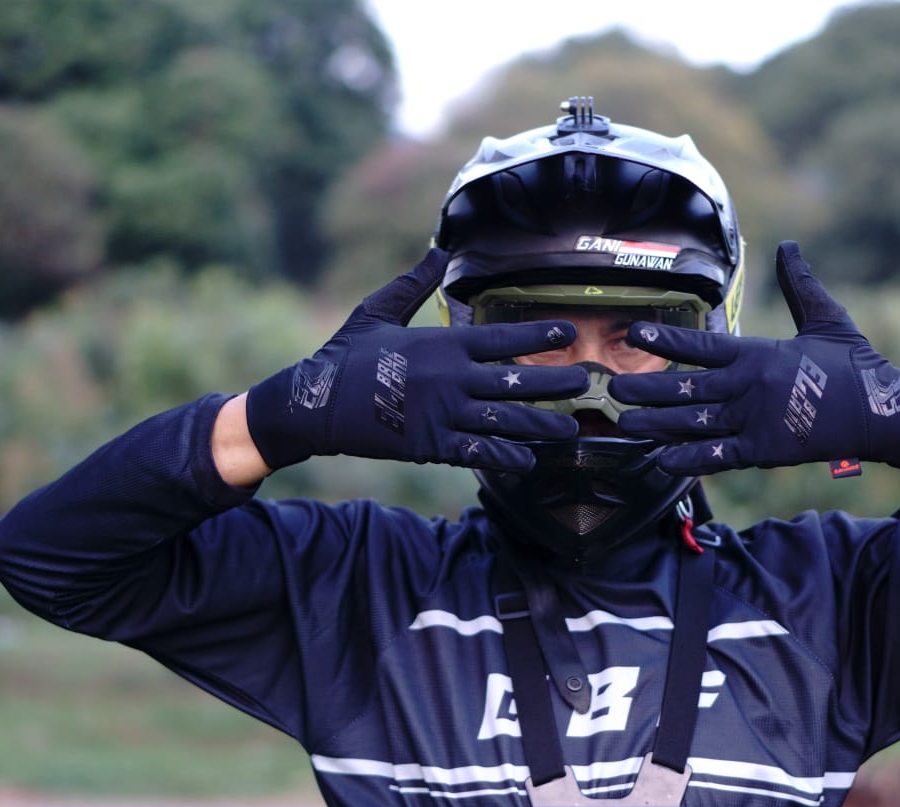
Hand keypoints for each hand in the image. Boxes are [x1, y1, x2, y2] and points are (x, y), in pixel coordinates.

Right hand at [245, 249, 588, 472]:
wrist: (313, 403)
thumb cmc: (346, 355)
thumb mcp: (378, 310)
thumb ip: (414, 283)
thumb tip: (438, 251)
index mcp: (442, 344)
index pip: (502, 337)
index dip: (539, 334)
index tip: (569, 331)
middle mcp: (450, 379)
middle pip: (515, 381)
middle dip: (554, 383)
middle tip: (586, 383)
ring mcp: (443, 415)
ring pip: (505, 421)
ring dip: (540, 425)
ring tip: (571, 428)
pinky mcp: (431, 445)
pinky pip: (478, 454)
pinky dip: (505, 458)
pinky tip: (529, 461)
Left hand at [611, 242, 899, 475]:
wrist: (883, 413)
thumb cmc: (854, 365)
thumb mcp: (826, 318)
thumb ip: (799, 284)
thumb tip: (788, 246)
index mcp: (758, 355)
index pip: (701, 346)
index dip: (665, 341)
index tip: (634, 335)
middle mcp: (749, 388)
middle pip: (686, 390)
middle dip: (647, 390)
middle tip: (612, 390)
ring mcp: (755, 422)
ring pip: (694, 425)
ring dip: (656, 425)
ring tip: (624, 424)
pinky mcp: (764, 452)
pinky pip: (717, 457)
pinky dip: (687, 459)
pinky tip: (660, 460)